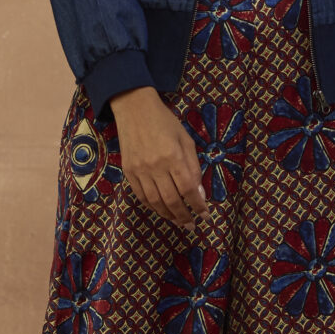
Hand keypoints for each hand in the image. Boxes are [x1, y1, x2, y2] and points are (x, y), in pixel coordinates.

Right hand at [108, 86, 209, 228]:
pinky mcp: (128, 172)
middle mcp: (155, 166)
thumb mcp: (186, 140)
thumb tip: (200, 193)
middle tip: (192, 225)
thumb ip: (193, 166)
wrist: (134, 108)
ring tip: (179, 221)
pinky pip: (141, 196)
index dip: (198, 205)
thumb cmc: (165, 121)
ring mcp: (139, 171)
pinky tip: (161, 210)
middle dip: (184, 216)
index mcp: (173, 156)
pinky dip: (152, 207)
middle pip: (172, 200)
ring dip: (168, 215)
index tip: (206, 215)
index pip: (188, 189)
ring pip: (155, 202)